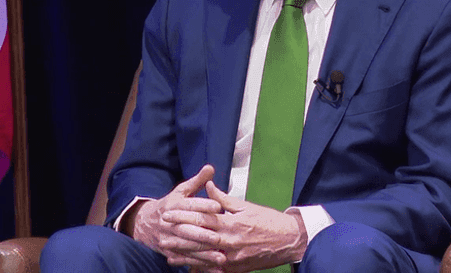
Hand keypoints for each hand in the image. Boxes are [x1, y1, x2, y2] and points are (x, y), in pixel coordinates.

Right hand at [130, 165, 226, 270]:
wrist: (143, 223)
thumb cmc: (168, 205)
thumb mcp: (180, 191)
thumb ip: (197, 181)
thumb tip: (210, 168)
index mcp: (174, 205)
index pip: (189, 205)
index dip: (203, 205)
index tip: (218, 206)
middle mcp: (170, 223)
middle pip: (187, 229)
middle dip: (203, 234)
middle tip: (219, 237)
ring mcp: (169, 239)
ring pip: (188, 247)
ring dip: (204, 254)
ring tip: (221, 257)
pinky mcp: (170, 252)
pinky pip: (186, 260)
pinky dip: (199, 265)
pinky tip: (214, 268)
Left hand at [167, 180, 306, 272]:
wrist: (289, 241)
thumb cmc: (269, 221)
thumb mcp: (246, 205)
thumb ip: (223, 199)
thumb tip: (207, 186)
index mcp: (231, 223)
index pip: (201, 219)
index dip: (182, 216)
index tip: (168, 213)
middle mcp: (229, 241)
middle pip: (198, 240)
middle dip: (178, 238)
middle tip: (161, 236)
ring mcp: (232, 258)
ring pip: (204, 257)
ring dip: (185, 257)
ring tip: (169, 255)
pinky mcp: (236, 269)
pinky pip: (215, 271)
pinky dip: (201, 270)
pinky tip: (189, 269)